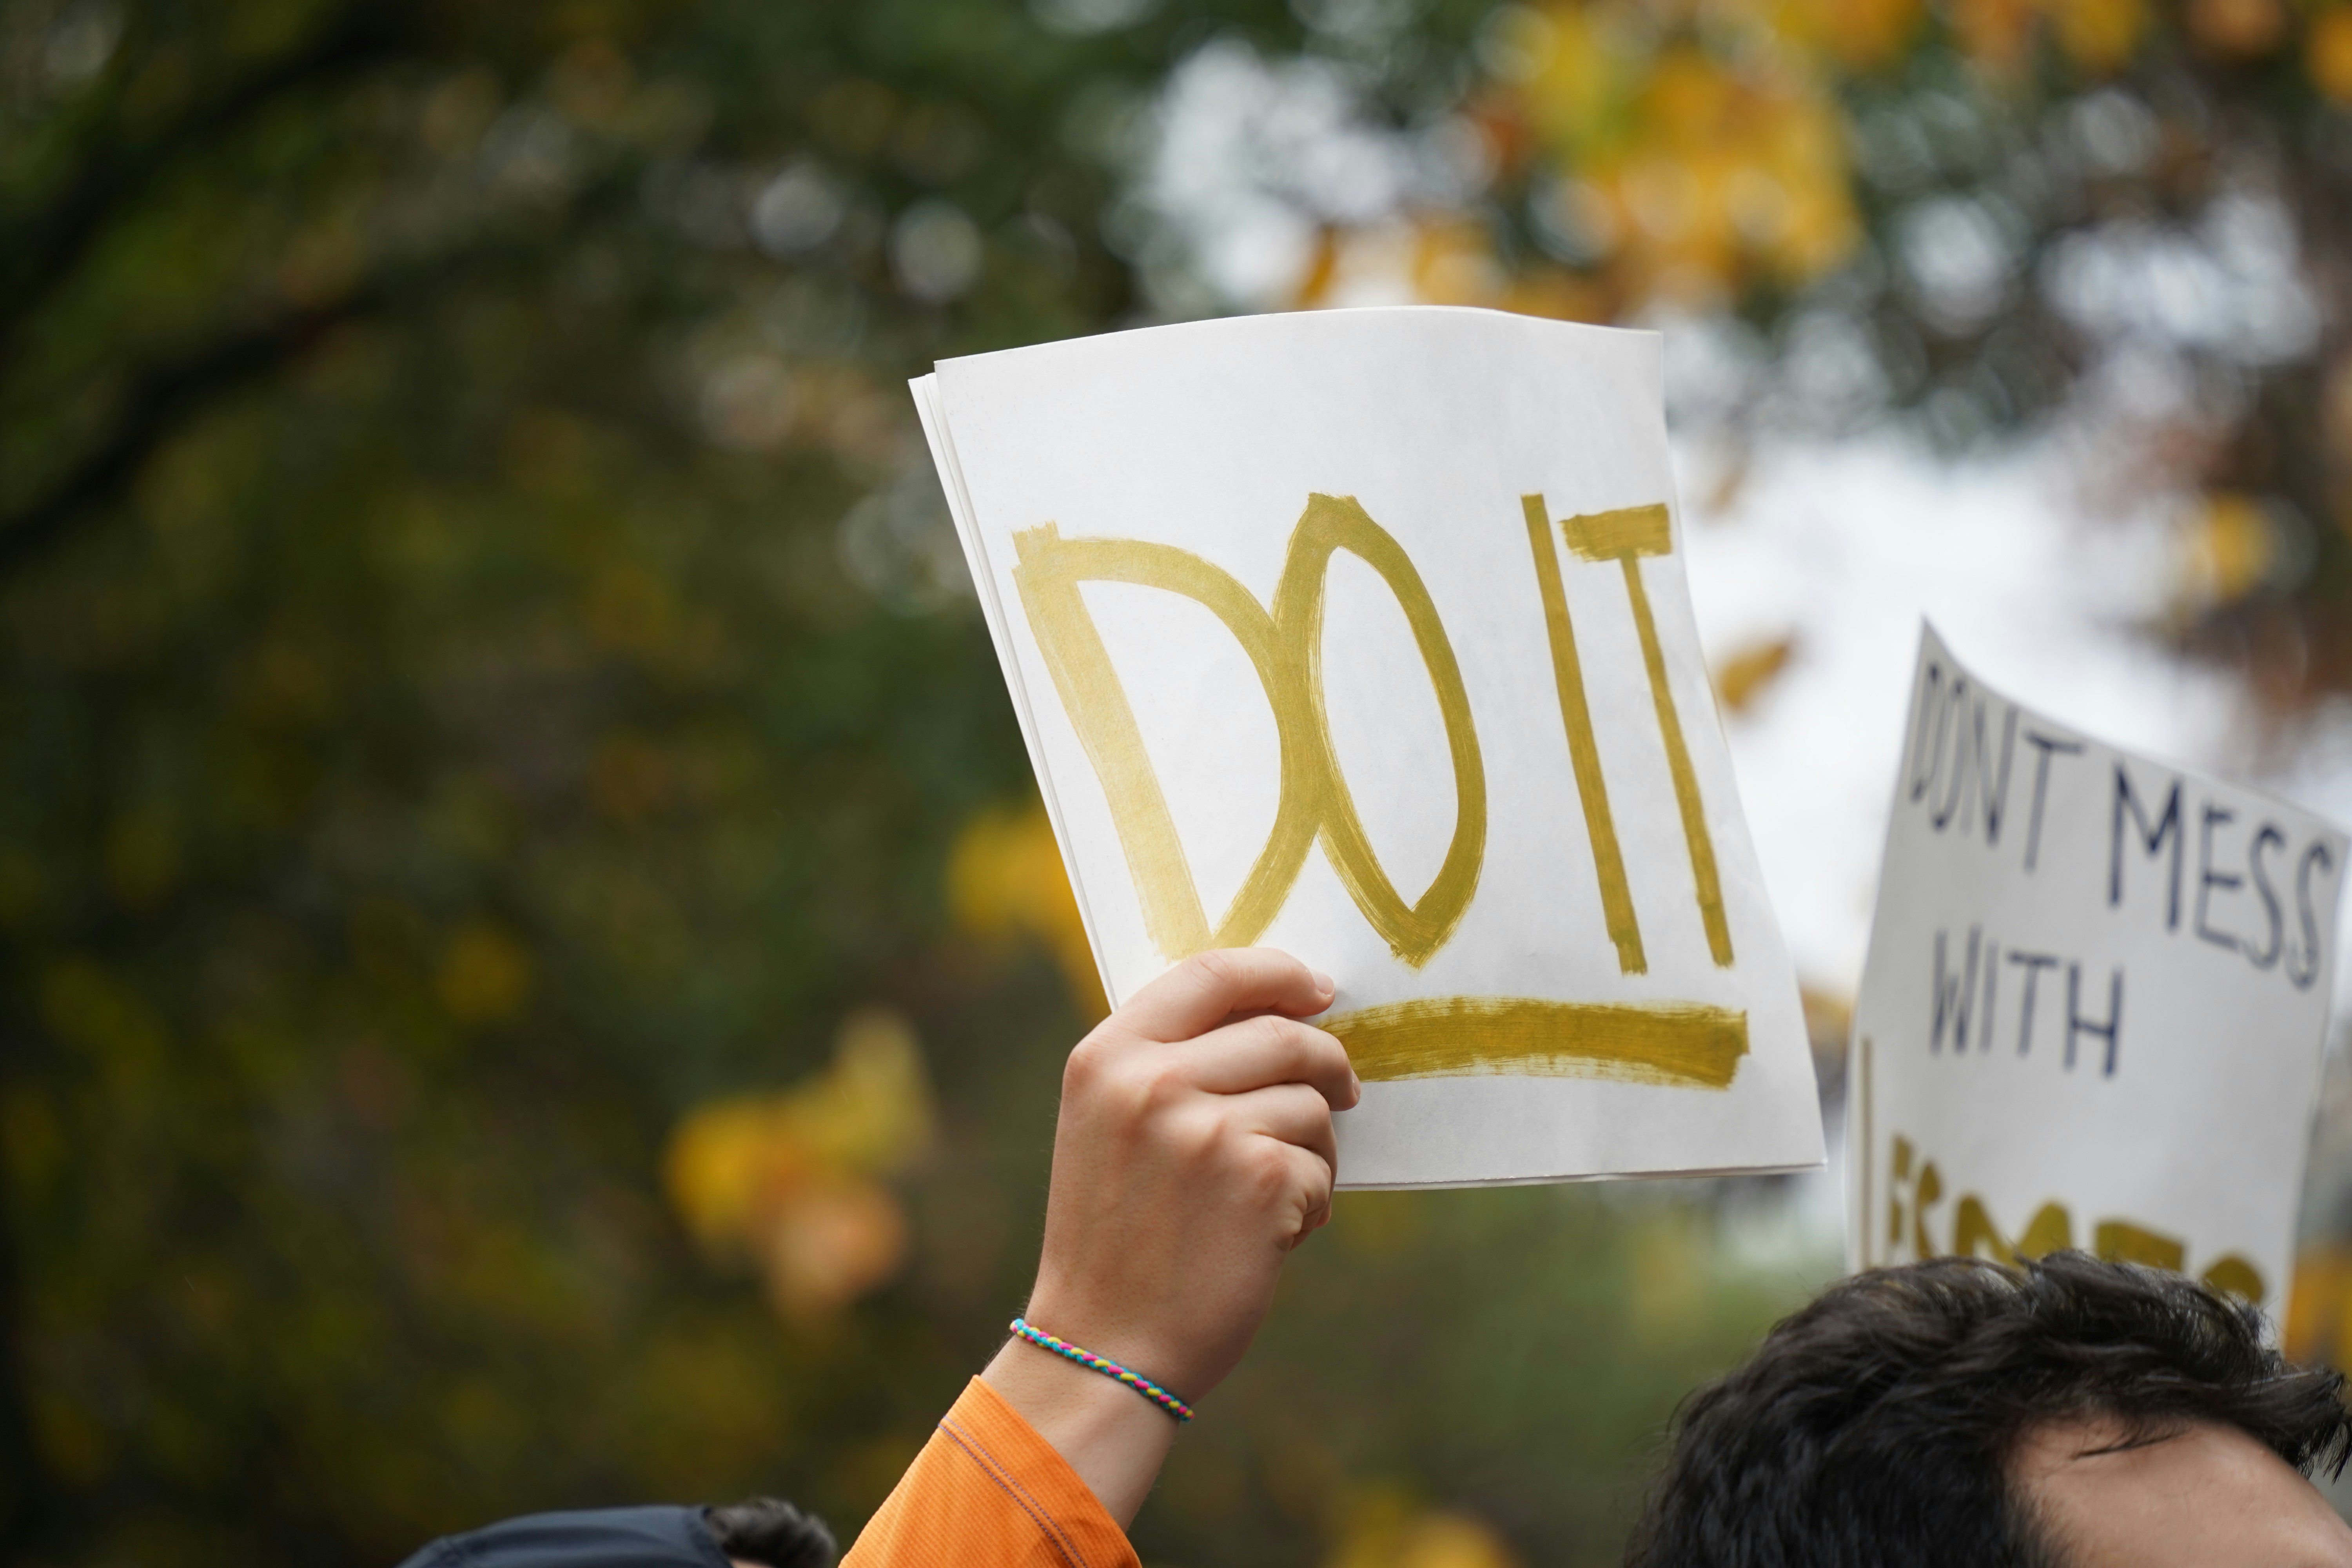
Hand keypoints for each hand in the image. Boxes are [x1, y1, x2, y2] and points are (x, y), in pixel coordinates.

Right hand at [982, 948, 1358, 1521]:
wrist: (1107, 1345)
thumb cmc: (1117, 1237)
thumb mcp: (1108, 1125)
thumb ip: (1169, 1060)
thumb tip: (1277, 1010)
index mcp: (1107, 1057)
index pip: (1209, 971)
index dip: (1276, 973)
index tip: (1318, 988)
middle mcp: (1151, 1082)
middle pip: (1281, 1032)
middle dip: (1326, 1062)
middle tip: (1344, 1091)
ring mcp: (1207, 1129)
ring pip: (1311, 1102)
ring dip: (1314, 1148)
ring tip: (1275, 1194)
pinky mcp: (1260, 1180)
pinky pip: (1320, 1166)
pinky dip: (1312, 1201)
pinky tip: (1271, 1236)